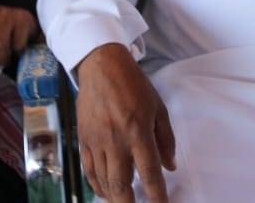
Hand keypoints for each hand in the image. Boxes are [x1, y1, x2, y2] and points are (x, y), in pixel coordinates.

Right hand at [75, 43, 175, 202]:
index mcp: (138, 132)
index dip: (157, 196)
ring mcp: (97, 141)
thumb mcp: (158, 108)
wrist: (101, 66)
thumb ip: (166, 139)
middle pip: (121, 186)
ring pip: (103, 181)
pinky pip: (88, 170)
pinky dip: (96, 185)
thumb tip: (170, 166)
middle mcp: (116, 141)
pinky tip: (105, 191)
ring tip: (124, 201)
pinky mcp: (83, 139)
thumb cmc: (133, 85)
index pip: (150, 174)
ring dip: (114, 197)